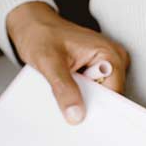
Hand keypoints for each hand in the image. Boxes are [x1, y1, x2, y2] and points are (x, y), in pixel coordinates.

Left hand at [5, 1, 128, 123]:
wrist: (31, 26)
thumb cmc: (40, 34)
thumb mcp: (49, 62)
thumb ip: (64, 88)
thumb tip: (76, 114)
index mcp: (109, 54)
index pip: (114, 94)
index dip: (99, 109)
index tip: (82, 119)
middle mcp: (111, 59)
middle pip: (108, 97)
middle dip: (88, 105)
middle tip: (67, 108)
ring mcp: (102, 66)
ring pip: (97, 97)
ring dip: (81, 101)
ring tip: (62, 94)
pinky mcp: (92, 71)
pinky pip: (89, 92)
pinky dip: (77, 96)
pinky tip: (64, 94)